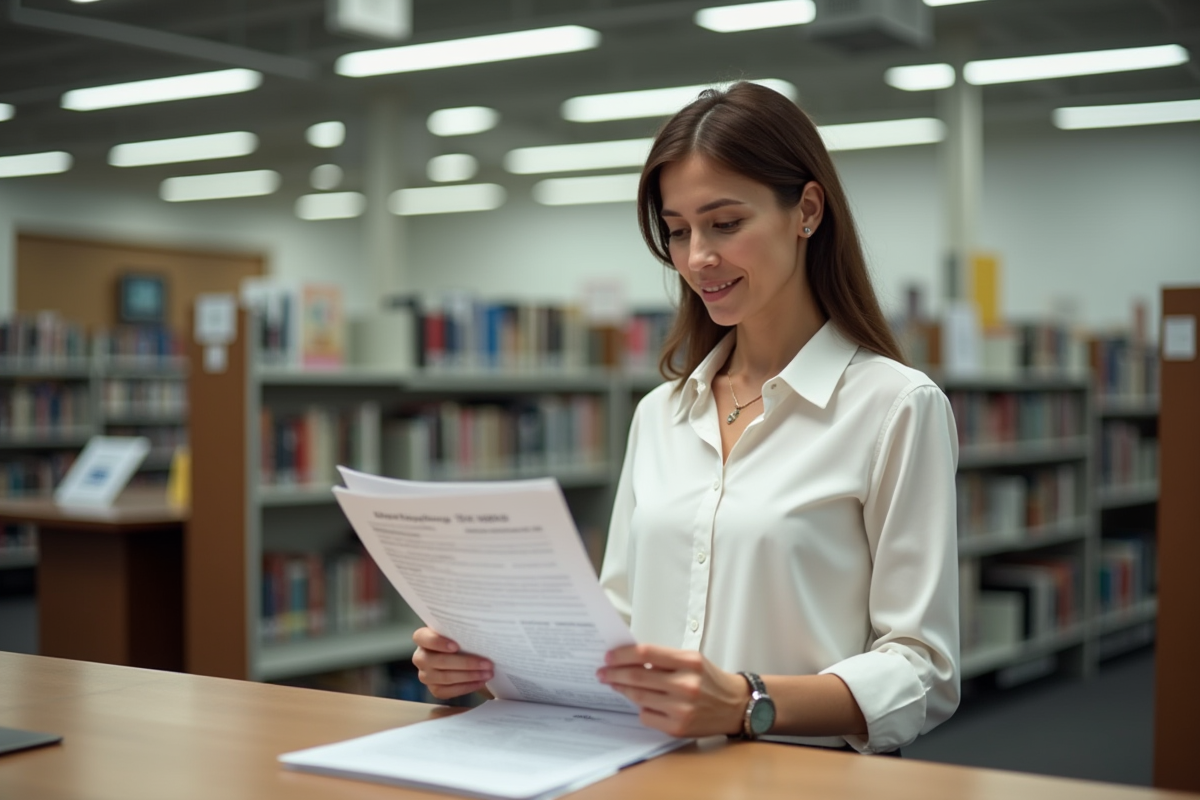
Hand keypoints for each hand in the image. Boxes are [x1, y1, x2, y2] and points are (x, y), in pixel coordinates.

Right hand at [411, 627, 493, 699]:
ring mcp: (425, 675)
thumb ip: (461, 631)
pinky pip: (449, 691)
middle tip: (487, 663)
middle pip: (440, 661)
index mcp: (422, 638)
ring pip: (446, 677)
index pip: (422, 638)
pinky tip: (480, 682)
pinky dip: (467, 687)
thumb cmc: (459, 640)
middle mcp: (420, 657)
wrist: (460, 657)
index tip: (456, 646)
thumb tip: (480, 632)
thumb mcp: (458, 632)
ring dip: (470, 676)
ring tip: (488, 673)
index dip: (438, 642)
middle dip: (466, 663)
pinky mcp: (434, 689)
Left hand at [597, 644, 749, 737]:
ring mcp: (681, 708)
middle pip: (638, 677)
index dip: (623, 654)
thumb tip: (629, 659)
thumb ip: (664, 659)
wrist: (735, 706)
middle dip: (615, 674)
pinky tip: (639, 702)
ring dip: (622, 690)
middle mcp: (686, 685)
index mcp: (689, 662)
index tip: (609, 656)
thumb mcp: (692, 660)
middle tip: (602, 672)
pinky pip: (647, 716)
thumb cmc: (710, 680)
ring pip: (639, 697)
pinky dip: (640, 708)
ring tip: (614, 684)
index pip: (646, 653)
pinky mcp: (678, 727)